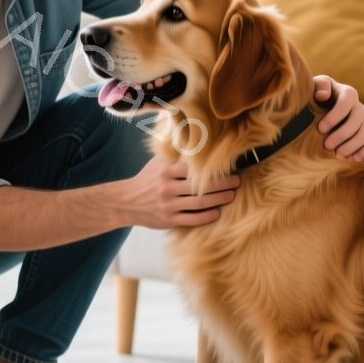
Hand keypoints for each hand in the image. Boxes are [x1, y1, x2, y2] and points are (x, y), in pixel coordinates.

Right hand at [118, 156, 240, 227]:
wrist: (126, 202)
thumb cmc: (147, 179)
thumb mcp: (157, 163)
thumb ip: (175, 157)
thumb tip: (197, 142)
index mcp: (166, 171)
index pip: (194, 169)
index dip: (212, 169)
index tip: (229, 166)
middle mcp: (167, 188)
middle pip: (200, 186)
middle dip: (222, 184)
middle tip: (237, 181)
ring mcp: (168, 205)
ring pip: (199, 203)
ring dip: (218, 199)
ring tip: (232, 195)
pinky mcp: (168, 220)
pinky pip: (191, 219)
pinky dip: (206, 216)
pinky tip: (217, 212)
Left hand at [313, 75, 363, 160]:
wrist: (324, 107)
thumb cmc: (318, 96)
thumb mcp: (316, 86)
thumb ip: (320, 86)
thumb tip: (322, 96)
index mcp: (348, 94)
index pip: (345, 103)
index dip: (334, 117)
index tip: (320, 129)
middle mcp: (359, 107)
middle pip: (356, 121)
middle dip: (342, 135)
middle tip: (328, 145)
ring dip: (353, 145)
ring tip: (338, 155)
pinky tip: (355, 159)